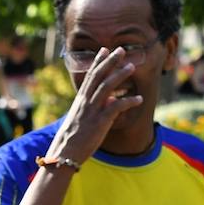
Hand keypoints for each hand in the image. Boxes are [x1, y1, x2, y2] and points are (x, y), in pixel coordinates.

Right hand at [46, 47, 143, 164]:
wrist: (63, 155)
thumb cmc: (70, 141)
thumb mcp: (79, 120)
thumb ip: (93, 108)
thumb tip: (110, 100)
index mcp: (79, 101)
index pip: (89, 76)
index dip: (97, 62)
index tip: (104, 50)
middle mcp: (85, 102)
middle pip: (98, 76)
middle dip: (110, 61)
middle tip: (121, 50)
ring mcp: (92, 111)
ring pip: (107, 87)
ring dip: (120, 75)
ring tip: (131, 66)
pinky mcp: (99, 122)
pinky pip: (117, 107)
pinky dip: (129, 102)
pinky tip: (139, 99)